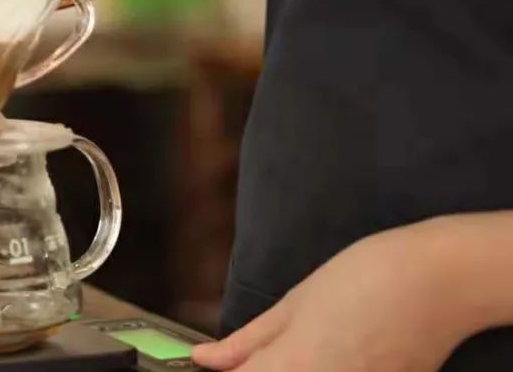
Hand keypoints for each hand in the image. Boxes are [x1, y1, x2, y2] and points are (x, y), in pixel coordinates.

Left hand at [192, 223, 466, 371]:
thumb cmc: (361, 279)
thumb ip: (246, 343)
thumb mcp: (293, 305)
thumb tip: (204, 359)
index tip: (224, 364)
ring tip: (308, 349)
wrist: (438, 283)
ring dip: (294, 370)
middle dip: (262, 370)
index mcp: (291, 367)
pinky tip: (333, 358)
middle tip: (270, 353)